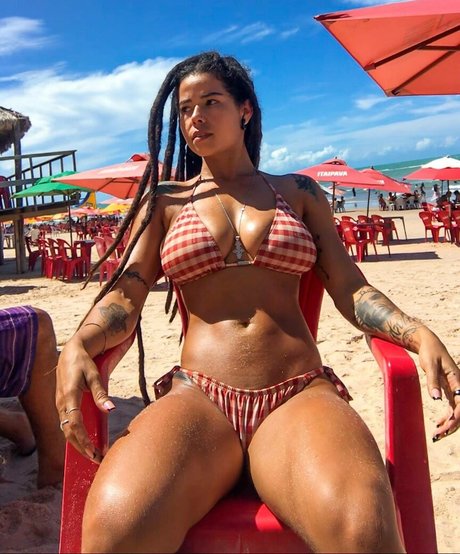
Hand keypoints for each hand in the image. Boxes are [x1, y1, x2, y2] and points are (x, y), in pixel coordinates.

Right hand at [55, 340, 115, 462]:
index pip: (74, 424)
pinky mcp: (62, 405)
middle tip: (97, 460)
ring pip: (66, 430)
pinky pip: (67, 425)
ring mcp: (60, 405)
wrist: (70, 353)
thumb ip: (100, 393)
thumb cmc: (83, 363)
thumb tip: (110, 409)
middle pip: (68, 432)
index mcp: (69, 396)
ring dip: (78, 444)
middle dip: (81, 448)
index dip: (83, 440)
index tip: (93, 452)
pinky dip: (75, 436)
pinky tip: (86, 443)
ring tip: (93, 455)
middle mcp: (61, 404)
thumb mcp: (94, 375)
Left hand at [418, 336, 459, 441]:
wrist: (429, 343)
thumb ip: (432, 381)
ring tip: (437, 435)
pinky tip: (438, 424)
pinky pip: (451, 407)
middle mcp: (459, 387)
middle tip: (437, 436)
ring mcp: (455, 389)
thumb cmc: (430, 352)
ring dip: (449, 424)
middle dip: (452, 425)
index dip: (457, 416)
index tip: (448, 426)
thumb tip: (435, 399)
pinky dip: (446, 417)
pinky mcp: (449, 390)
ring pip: (456, 411)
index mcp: (457, 380)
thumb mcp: (430, 365)